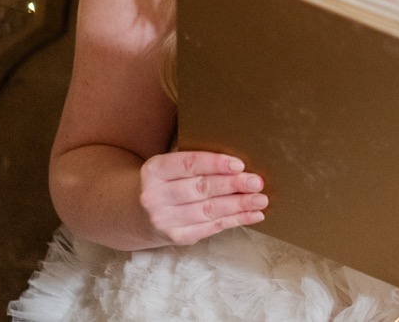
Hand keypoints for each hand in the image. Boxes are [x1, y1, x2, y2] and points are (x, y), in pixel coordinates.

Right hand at [139, 151, 267, 245]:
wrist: (137, 214)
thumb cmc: (165, 182)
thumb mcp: (169, 166)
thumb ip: (194, 161)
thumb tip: (238, 162)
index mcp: (154, 171)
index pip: (188, 164)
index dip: (215, 164)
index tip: (239, 164)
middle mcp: (155, 197)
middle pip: (201, 189)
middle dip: (232, 185)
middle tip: (256, 182)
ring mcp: (165, 220)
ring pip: (209, 210)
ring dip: (239, 205)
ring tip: (260, 200)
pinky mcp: (177, 237)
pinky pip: (212, 227)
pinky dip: (236, 220)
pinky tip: (253, 215)